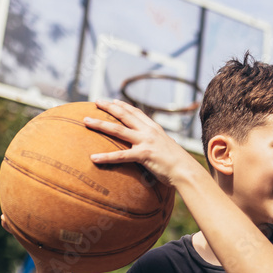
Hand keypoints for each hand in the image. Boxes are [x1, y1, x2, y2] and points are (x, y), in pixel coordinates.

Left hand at [83, 99, 197, 186]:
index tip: (112, 101)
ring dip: (100, 124)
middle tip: (95, 102)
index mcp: (154, 129)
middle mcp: (149, 131)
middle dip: (108, 107)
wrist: (186, 171)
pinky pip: (120, 155)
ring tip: (85, 120)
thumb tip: (157, 148)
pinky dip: (105, 156)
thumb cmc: (179, 163)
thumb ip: (159, 145)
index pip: (136, 112)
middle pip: (125, 115)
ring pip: (118, 130)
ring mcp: (145, 142)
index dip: (123, 106)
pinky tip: (93, 158)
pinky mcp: (143, 155)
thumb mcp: (168, 148)